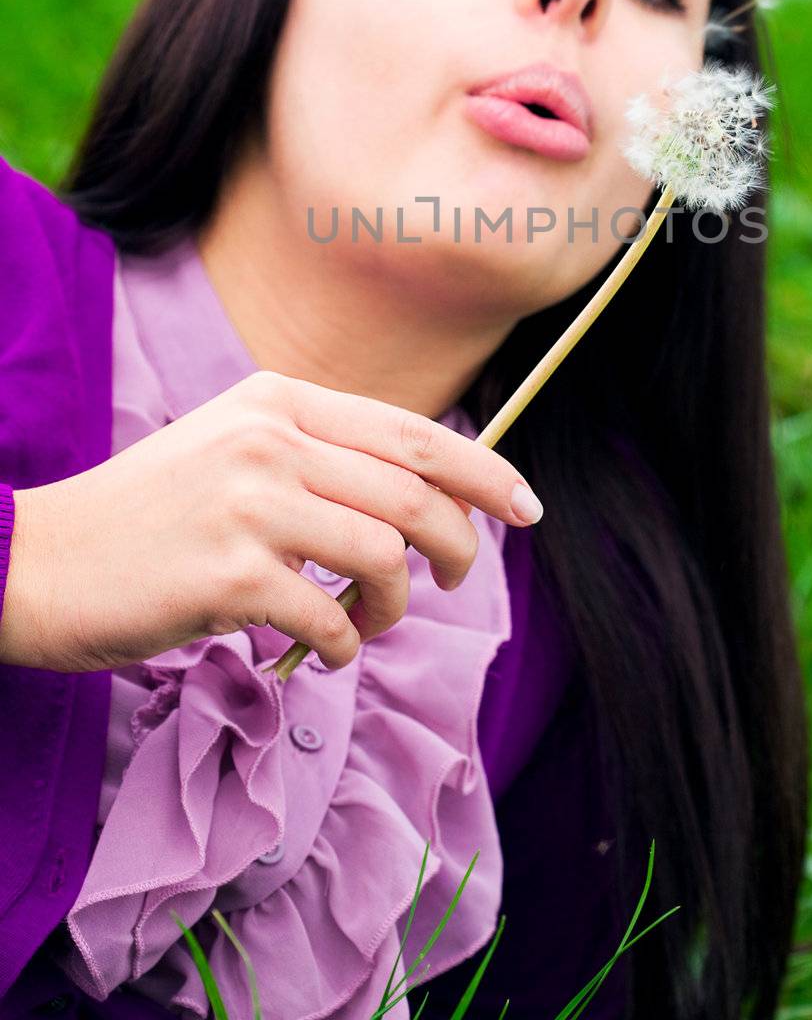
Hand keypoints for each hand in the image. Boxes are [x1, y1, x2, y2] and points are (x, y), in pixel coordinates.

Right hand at [0, 369, 540, 673]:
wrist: (40, 559)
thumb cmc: (149, 515)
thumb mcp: (234, 448)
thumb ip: (319, 457)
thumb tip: (422, 500)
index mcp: (279, 400)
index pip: (414, 433)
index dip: (485, 472)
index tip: (526, 507)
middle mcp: (272, 439)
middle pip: (415, 494)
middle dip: (459, 545)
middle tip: (452, 580)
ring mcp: (251, 502)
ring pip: (386, 556)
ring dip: (392, 606)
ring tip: (363, 622)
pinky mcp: (231, 572)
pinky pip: (332, 618)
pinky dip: (340, 646)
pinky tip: (311, 649)